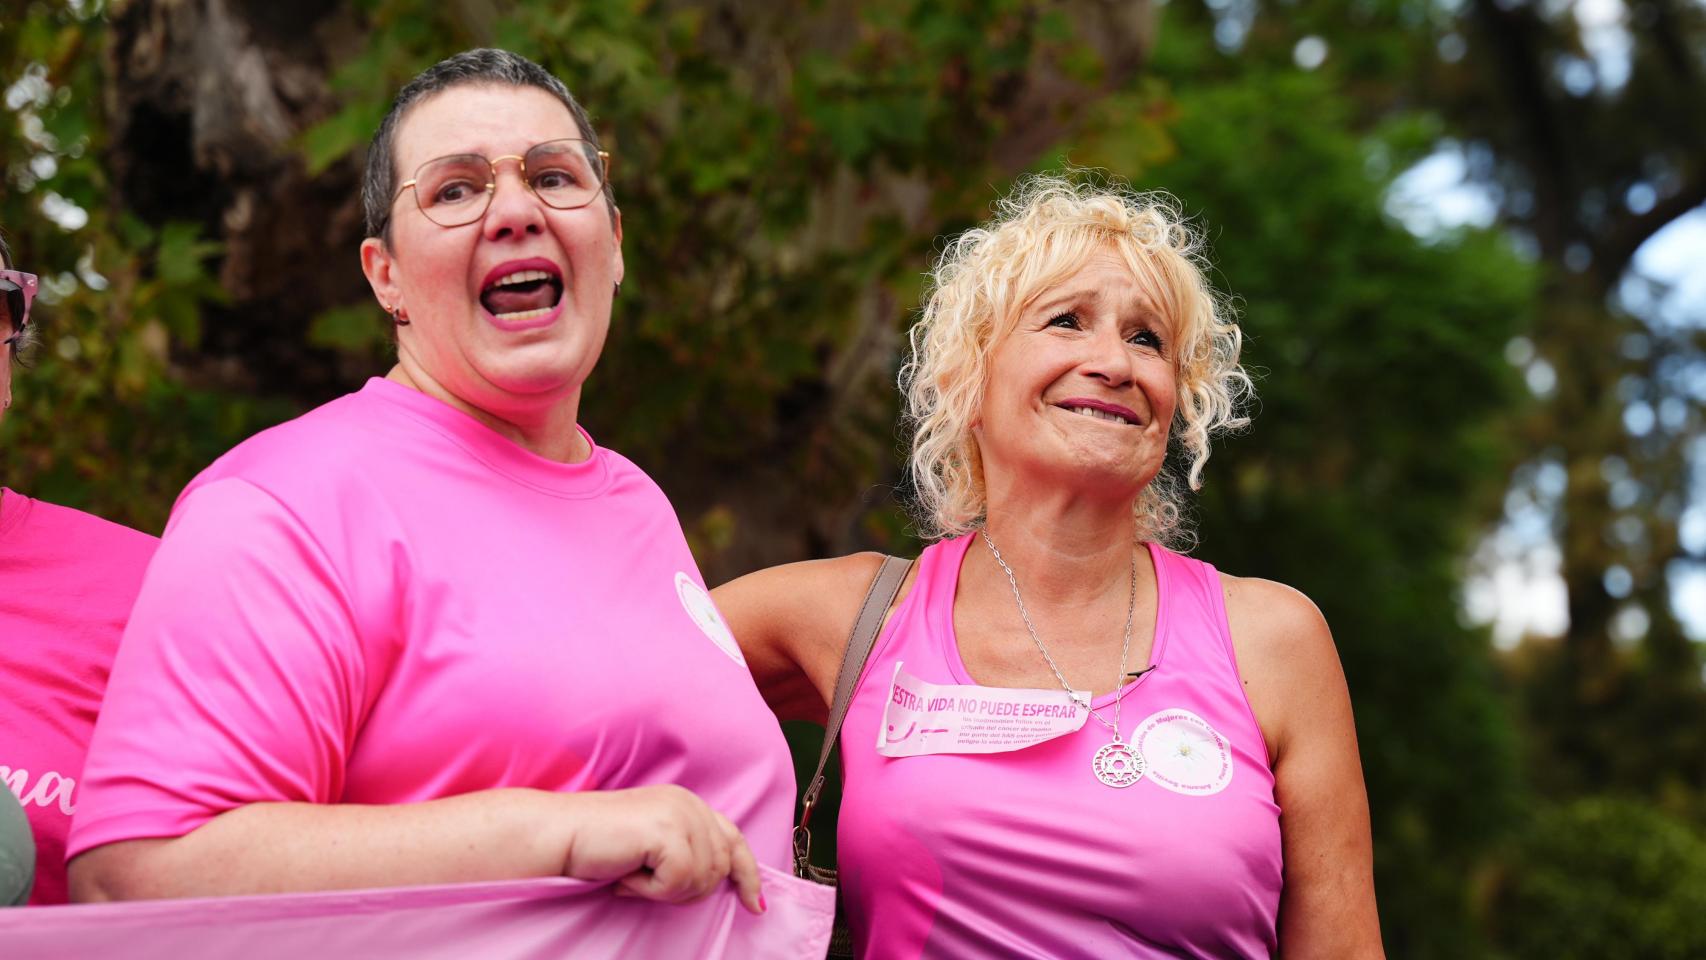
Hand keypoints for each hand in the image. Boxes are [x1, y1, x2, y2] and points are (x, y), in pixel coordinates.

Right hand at [552, 785, 763, 913]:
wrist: (559, 836)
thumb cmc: (597, 846)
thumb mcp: (653, 846)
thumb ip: (686, 850)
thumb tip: (723, 882)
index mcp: (689, 804)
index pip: (734, 840)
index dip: (747, 875)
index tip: (755, 906)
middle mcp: (689, 803)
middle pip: (720, 867)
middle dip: (688, 890)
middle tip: (647, 887)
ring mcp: (680, 814)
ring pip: (702, 878)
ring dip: (665, 891)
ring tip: (632, 875)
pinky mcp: (666, 831)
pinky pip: (679, 881)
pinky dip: (651, 890)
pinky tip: (626, 875)